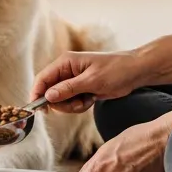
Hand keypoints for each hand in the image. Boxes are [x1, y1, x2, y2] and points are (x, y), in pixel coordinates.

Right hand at [31, 51, 147, 113]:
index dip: (37, 93)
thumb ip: (68, 89)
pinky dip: (79, 106)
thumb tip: (47, 96)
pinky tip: (92, 100)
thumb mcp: (92, 81)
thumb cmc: (115, 70)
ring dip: (72, 106)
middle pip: (50, 93)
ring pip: (60, 101)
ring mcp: (72, 81)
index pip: (43, 78)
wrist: (134, 72)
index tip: (37, 109)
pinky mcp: (80, 89)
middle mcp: (66, 71)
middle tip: (77, 104)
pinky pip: (71, 103)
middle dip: (62, 103)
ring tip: (88, 100)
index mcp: (65, 62)